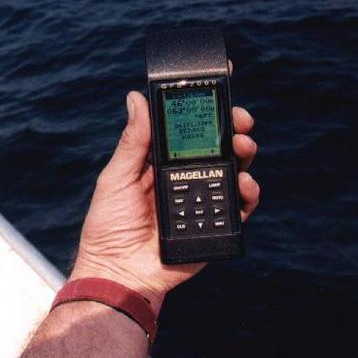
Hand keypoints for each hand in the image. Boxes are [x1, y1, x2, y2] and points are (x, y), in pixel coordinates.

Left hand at [71, 70, 258, 313]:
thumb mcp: (116, 178)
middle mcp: (185, 175)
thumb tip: (137, 98)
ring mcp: (202, 198)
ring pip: (233, 169)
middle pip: (217, 144)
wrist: (118, 274)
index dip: (205, 106)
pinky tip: (244, 183)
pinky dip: (248, 192)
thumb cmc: (108, 227)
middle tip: (239, 117)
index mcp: (160, 161)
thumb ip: (133, 142)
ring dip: (244, 152)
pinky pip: (240, 205)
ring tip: (242, 146)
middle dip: (233, 125)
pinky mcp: (216, 224)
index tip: (221, 83)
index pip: (187, 128)